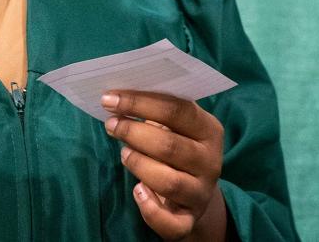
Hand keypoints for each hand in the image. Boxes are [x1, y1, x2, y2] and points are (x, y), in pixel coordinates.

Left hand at [101, 90, 225, 239]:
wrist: (194, 189)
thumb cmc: (175, 143)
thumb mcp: (173, 124)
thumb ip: (155, 107)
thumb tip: (116, 95)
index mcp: (208, 129)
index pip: (176, 110)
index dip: (139, 103)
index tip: (108, 99)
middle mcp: (210, 162)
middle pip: (169, 146)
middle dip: (132, 132)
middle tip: (110, 124)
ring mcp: (201, 193)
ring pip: (169, 182)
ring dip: (138, 165)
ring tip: (123, 154)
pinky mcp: (189, 219)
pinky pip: (171, 224)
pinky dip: (150, 210)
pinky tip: (137, 191)